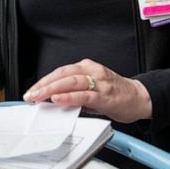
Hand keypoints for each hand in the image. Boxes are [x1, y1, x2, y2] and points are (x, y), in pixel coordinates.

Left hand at [22, 59, 151, 122]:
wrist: (139, 98)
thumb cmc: (115, 94)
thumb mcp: (91, 90)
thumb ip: (74, 93)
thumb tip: (53, 101)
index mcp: (87, 67)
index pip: (61, 71)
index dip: (44, 80)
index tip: (32, 90)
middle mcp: (92, 71)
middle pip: (63, 74)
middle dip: (44, 85)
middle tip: (30, 94)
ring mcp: (99, 82)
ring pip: (71, 81)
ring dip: (52, 89)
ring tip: (39, 97)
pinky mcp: (105, 95)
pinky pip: (84, 95)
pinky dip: (69, 96)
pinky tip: (58, 99)